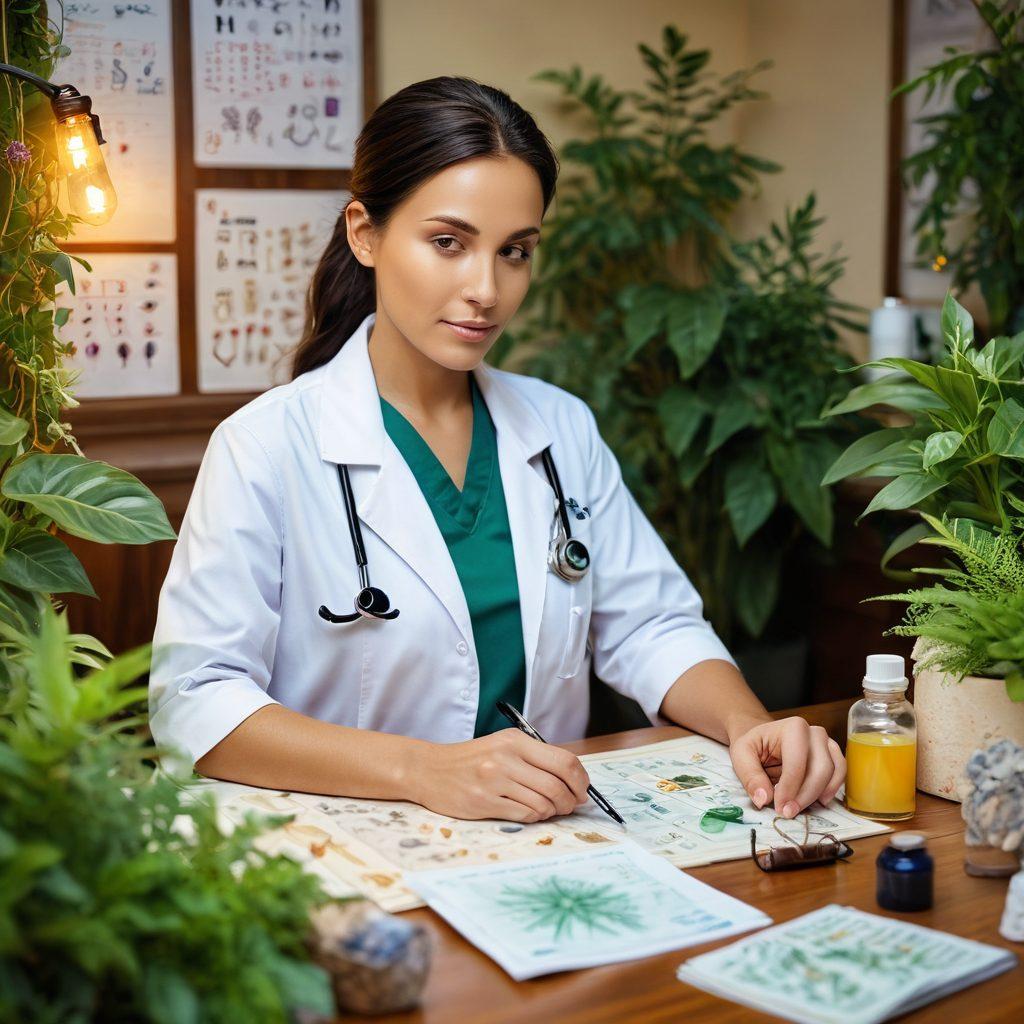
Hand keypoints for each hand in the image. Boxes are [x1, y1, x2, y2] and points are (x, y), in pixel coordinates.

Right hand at [410, 729, 590, 821]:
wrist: (429, 769)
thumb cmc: (470, 760)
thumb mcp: (503, 746)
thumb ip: (535, 759)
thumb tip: (573, 781)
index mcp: (515, 741)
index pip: (564, 761)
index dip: (581, 780)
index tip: (583, 790)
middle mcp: (506, 758)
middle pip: (558, 785)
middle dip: (571, 801)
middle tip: (569, 806)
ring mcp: (494, 780)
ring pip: (544, 804)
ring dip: (551, 812)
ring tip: (546, 810)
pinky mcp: (483, 802)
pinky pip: (525, 815)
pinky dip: (534, 818)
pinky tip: (528, 813)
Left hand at [728, 716, 845, 817]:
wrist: (764, 738)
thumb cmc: (755, 745)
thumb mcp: (742, 756)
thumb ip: (750, 776)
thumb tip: (763, 799)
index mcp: (793, 728)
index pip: (797, 763)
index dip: (790, 789)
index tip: (780, 807)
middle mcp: (814, 733)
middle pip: (820, 769)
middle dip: (805, 796)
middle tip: (788, 812)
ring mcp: (827, 743)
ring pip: (833, 772)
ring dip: (818, 795)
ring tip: (800, 807)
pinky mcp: (832, 755)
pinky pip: (840, 773)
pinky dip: (831, 790)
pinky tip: (818, 801)